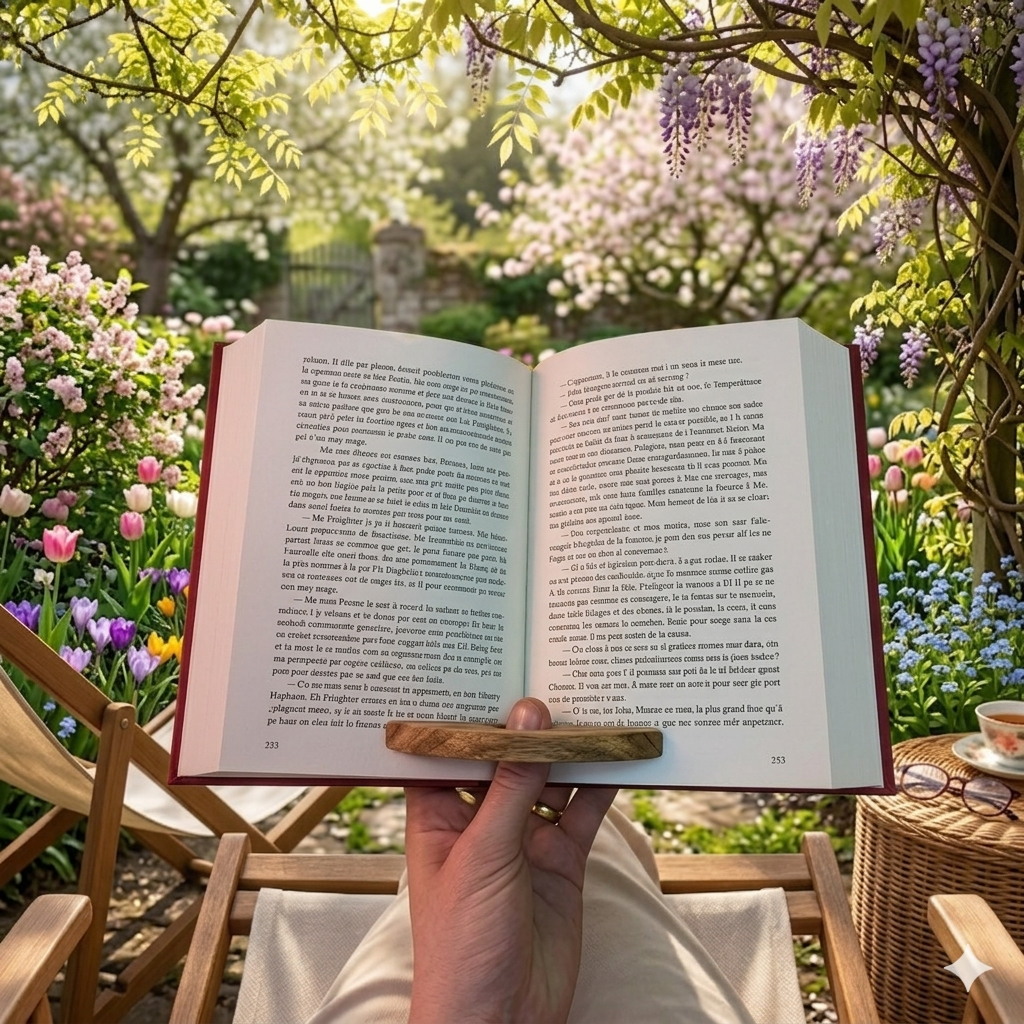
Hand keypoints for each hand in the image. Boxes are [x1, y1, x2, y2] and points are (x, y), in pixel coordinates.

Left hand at [405, 698, 616, 1023]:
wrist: (501, 1022)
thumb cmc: (462, 941)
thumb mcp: (483, 853)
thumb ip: (512, 783)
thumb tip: (529, 715)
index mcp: (438, 812)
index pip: (449, 747)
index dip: (467, 707)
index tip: (490, 660)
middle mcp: (480, 818)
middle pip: (505, 756)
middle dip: (528, 722)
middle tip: (555, 666)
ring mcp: (522, 837)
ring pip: (548, 777)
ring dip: (570, 747)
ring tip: (594, 697)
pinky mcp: (561, 859)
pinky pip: (582, 809)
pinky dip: (602, 782)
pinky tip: (620, 751)